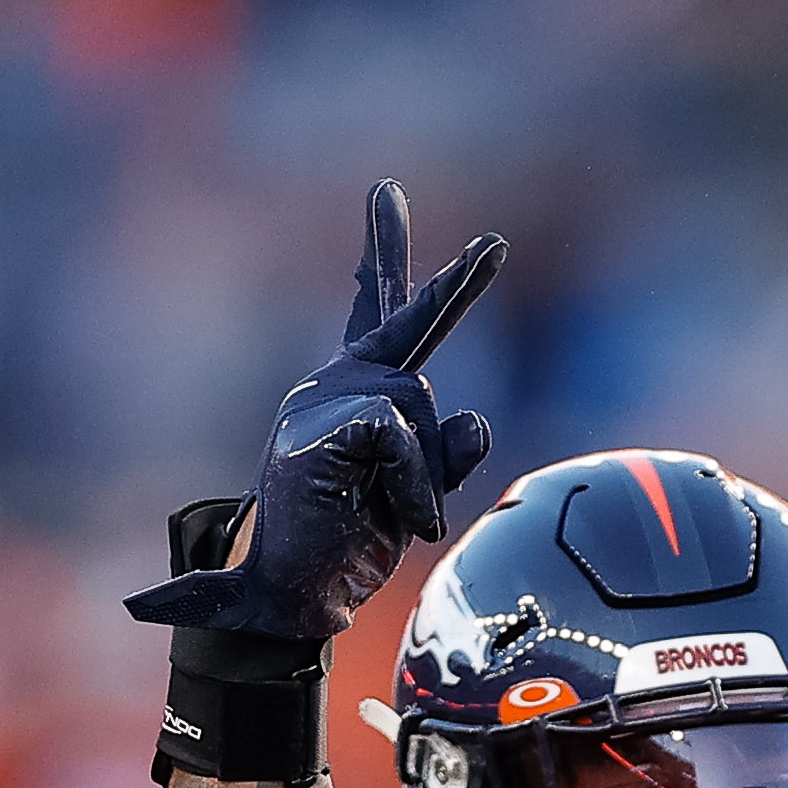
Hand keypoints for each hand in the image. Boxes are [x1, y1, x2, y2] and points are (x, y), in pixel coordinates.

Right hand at [130, 180, 503, 648]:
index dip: (384, 255)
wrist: (291, 596)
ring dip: (426, 478)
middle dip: (455, 283)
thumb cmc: (348, 545)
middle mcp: (336, 385)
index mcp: (351, 393)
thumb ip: (448, 454)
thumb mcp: (415, 495)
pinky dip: (413, 487)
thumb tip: (478, 414)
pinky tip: (397, 518)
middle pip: (407, 320)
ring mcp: (324, 402)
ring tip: (401, 519)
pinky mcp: (322, 428)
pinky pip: (400, 438)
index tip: (386, 192)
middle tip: (496, 244)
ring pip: (420, 409)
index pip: (378, 314)